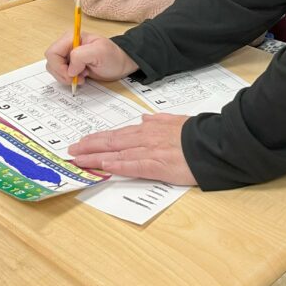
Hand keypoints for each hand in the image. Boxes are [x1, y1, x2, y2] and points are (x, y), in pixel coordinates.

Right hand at [45, 31, 137, 85]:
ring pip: (54, 69)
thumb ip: (81, 56)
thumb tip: (69, 69)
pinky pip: (60, 73)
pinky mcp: (70, 65)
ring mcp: (68, 55)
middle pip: (51, 62)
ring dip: (65, 77)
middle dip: (62, 74)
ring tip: (81, 77)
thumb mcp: (100, 52)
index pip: (52, 53)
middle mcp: (66, 45)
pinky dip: (68, 79)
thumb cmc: (113, 56)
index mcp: (71, 37)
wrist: (121, 64)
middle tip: (78, 79)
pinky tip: (81, 77)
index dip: (59, 67)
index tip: (73, 75)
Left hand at [70, 113, 196, 184]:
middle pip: (112, 141)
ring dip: (95, 156)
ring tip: (78, 159)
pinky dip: (116, 165)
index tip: (84, 142)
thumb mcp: (176, 120)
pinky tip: (104, 166)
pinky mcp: (158, 165)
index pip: (118, 134)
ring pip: (117, 153)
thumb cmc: (197, 133)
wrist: (213, 141)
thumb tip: (145, 119)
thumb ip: (159, 120)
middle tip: (71, 151)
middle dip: (89, 146)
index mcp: (150, 128)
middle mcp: (145, 138)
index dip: (99, 138)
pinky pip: (133, 165)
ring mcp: (150, 151)